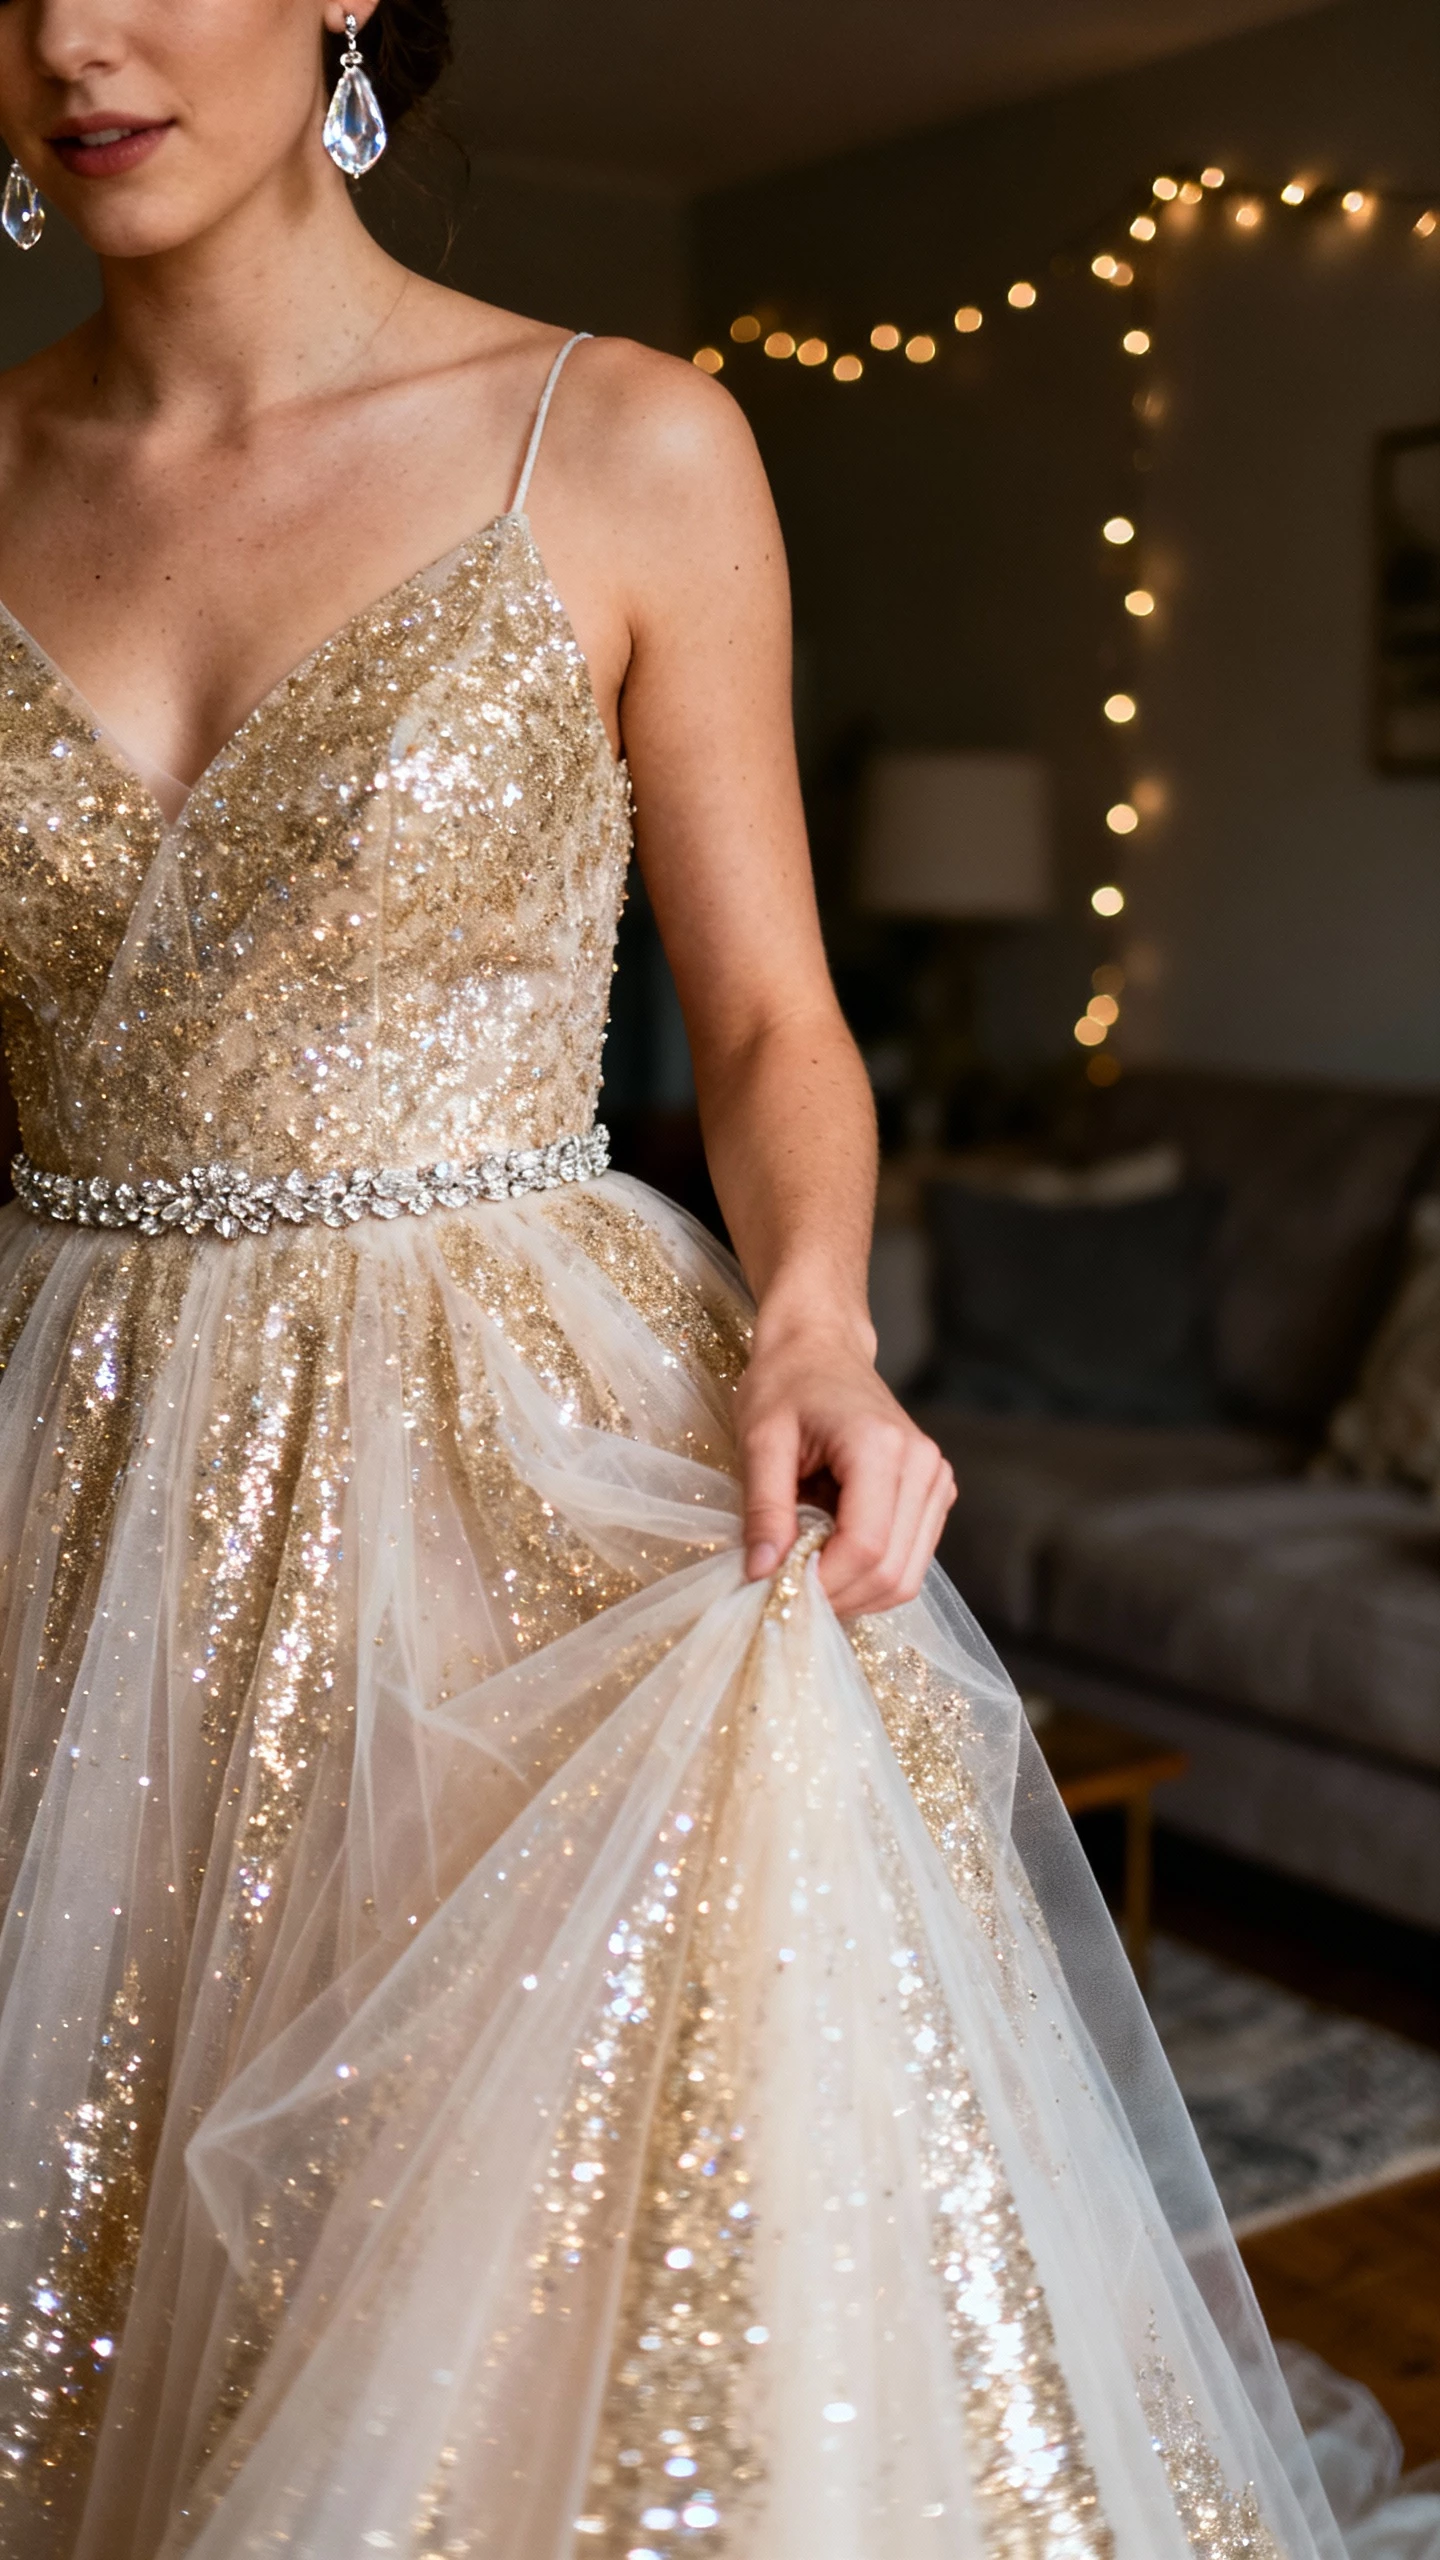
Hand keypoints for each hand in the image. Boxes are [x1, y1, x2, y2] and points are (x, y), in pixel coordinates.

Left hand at [737, 1304, 956, 1615]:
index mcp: (881, 1447)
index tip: (775, 1588)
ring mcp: (936, 1480)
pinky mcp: (934, 1493)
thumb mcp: (759, 1440)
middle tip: (785, 1592)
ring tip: (805, 1572)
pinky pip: (909, 1560)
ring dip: (854, 1592)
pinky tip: (829, 1556)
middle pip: (892, 1572)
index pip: (866, 1547)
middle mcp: (923, 1465)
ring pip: (906, 1577)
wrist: (821, 1346)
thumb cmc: (785, 1383)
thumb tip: (762, 1574)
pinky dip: (869, 1575)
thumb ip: (764, 1509)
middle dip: (837, 1597)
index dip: (823, 1583)